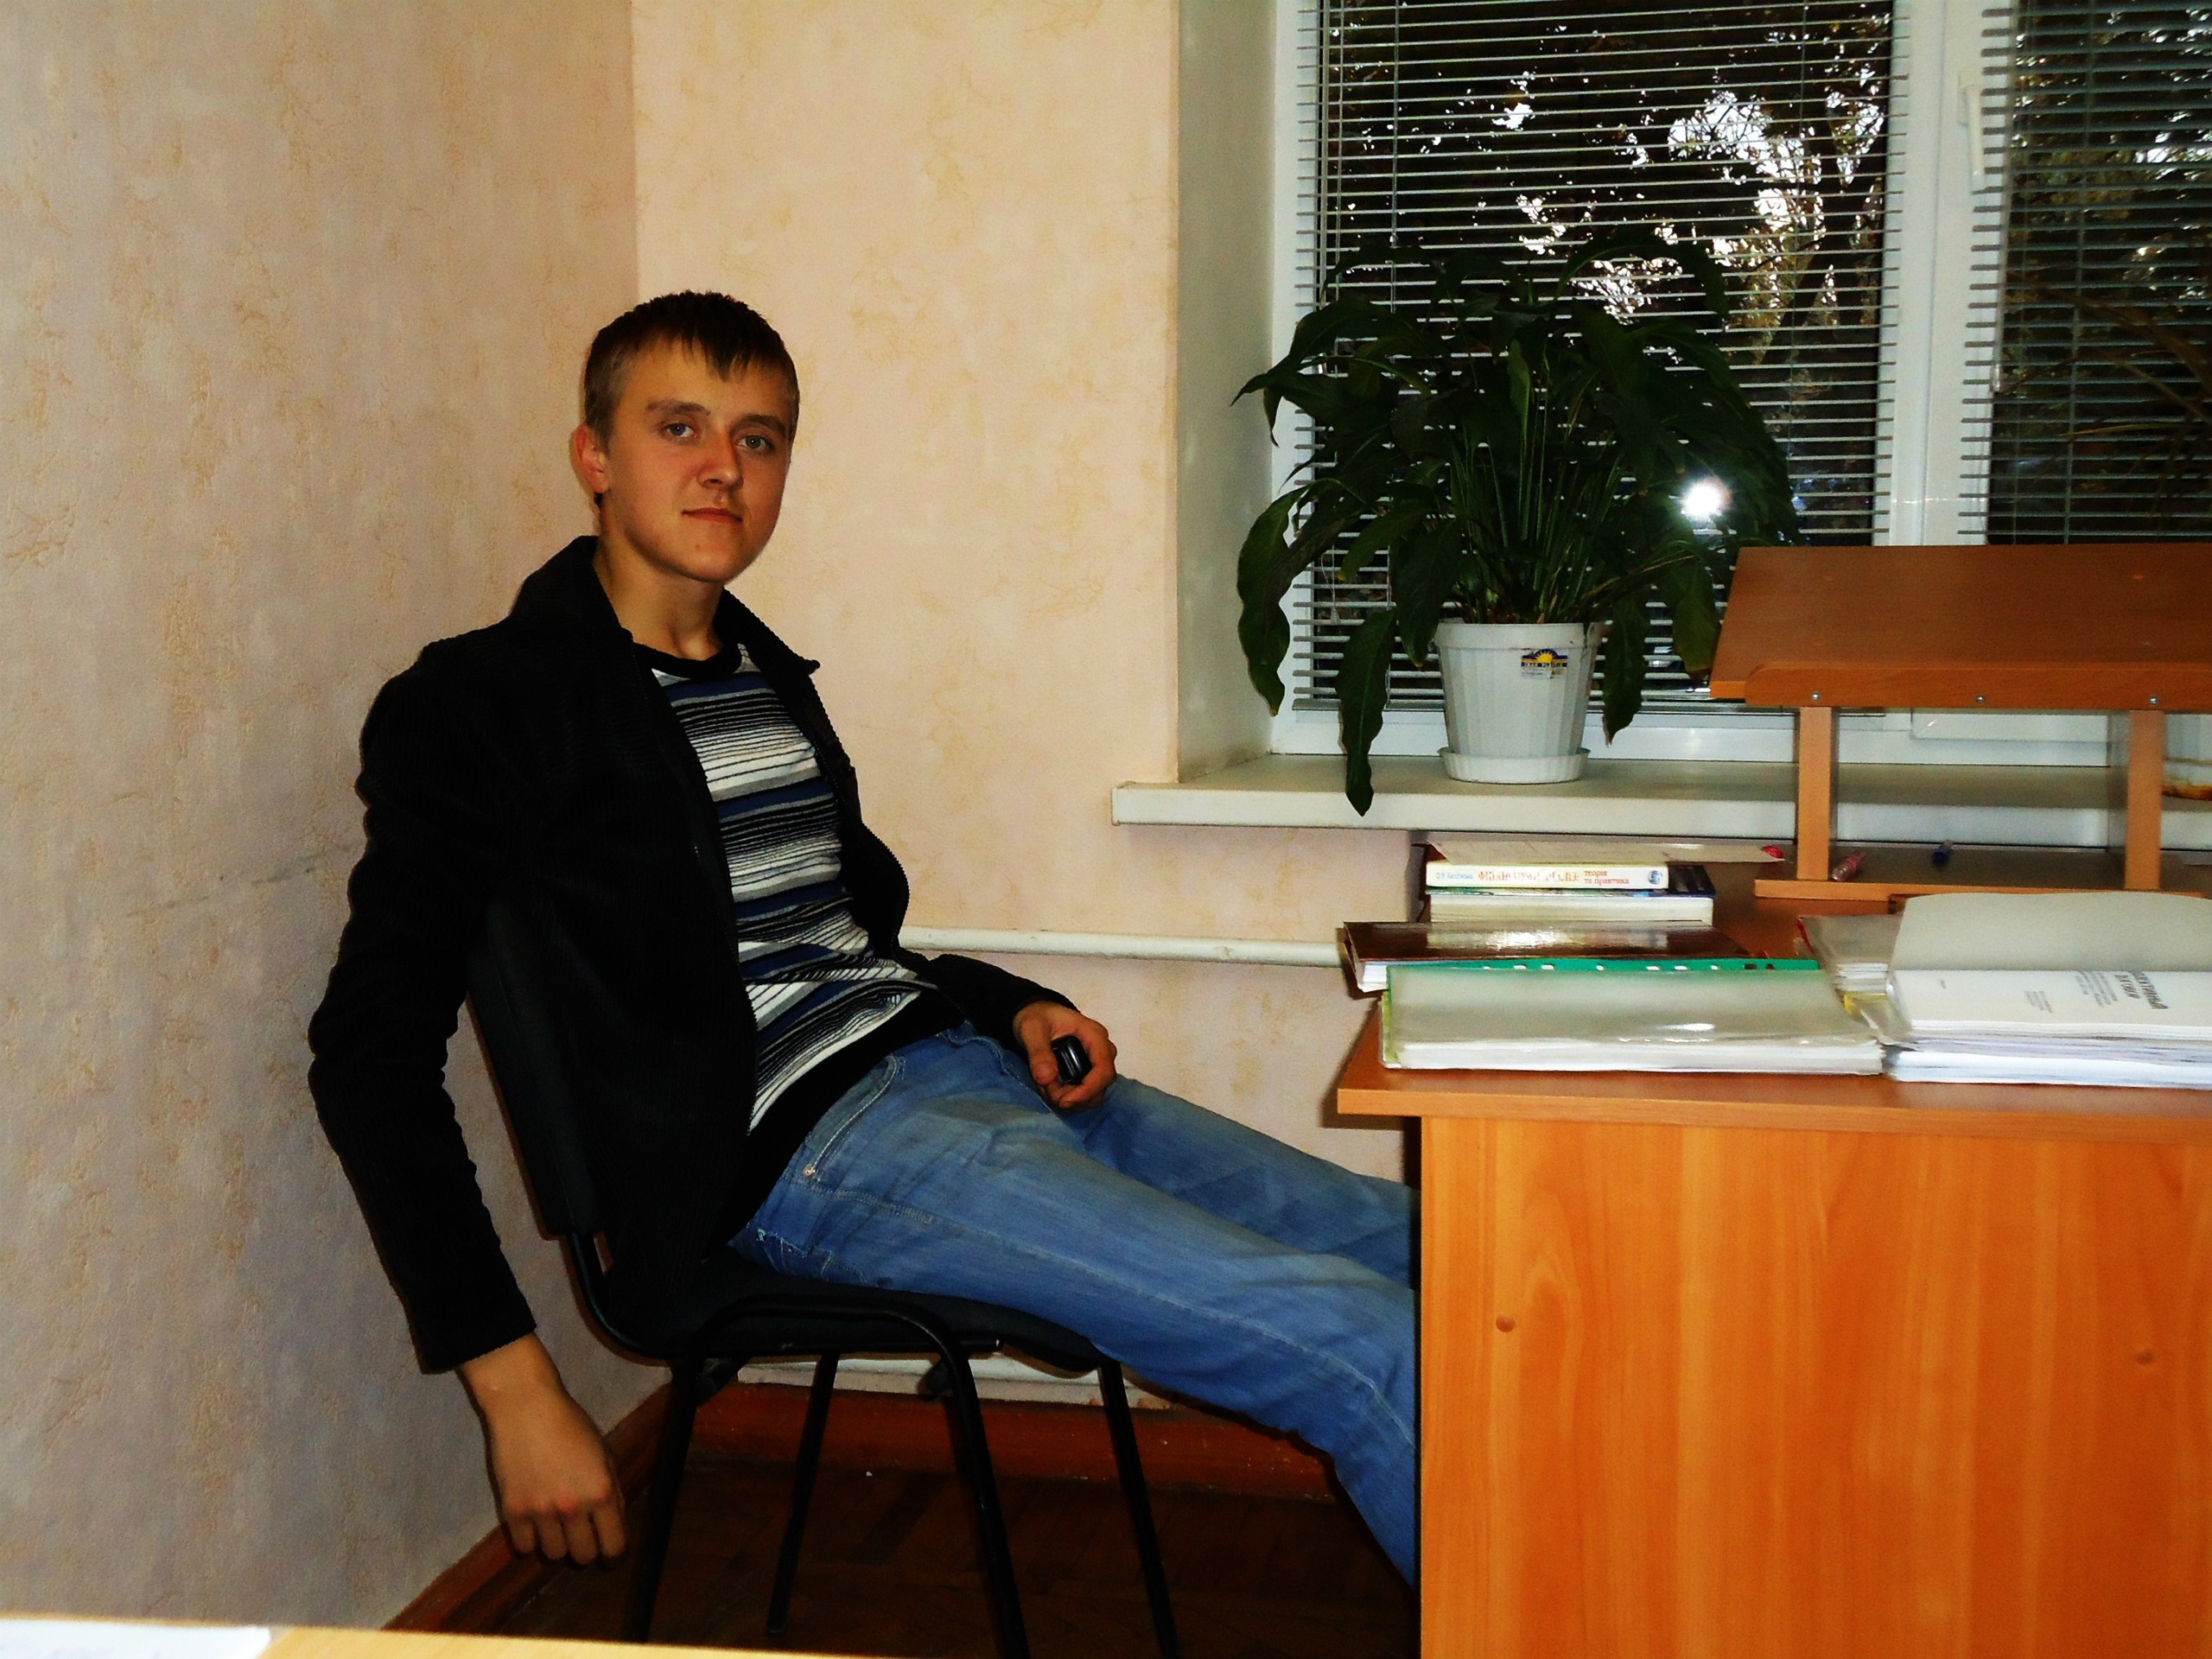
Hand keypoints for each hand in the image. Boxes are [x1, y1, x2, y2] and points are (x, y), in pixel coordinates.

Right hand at [459, 1334, 626, 1563]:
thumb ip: (612, 1490)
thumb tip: (614, 1523)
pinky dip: (530, 1540)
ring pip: (553, 1555)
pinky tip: (533, 1523)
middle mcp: (573, 1507)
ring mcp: (541, 1512)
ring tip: (554, 1524)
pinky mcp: (513, 1512)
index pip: (614, 1546)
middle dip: (585, 1549)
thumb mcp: (604, 1453)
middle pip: (583, 1557)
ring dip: (556, 1544)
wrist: (526, 1408)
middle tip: (580, 1535)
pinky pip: (524, 1547)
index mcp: (602, 1491)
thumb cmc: (571, 1425)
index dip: (613, 1552)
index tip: (607, 1550)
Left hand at [1011, 1001, 1117, 1110]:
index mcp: (1094, 1035)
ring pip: (1092, 1094)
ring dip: (1068, 1098)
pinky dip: (1066, 1096)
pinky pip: (1084, 1094)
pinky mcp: (1088, 1073)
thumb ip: (1038, 1052)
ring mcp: (1096, 1064)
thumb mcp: (1032, 1030)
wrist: (1038, 1016)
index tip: (1064, 1101)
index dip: (1087, 1091)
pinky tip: (1049, 1086)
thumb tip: (1046, 1078)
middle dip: (1074, 1097)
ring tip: (1045, 1086)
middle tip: (1048, 1091)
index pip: (1103, 1070)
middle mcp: (1102, 1051)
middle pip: (1100, 1087)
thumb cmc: (1039, 1017)